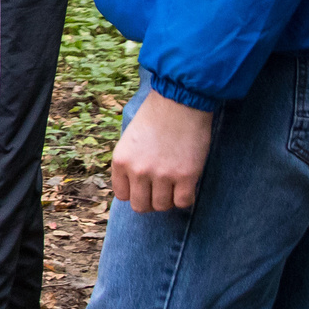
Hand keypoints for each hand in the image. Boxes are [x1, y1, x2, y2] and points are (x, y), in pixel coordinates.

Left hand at [111, 88, 212, 212]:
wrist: (179, 101)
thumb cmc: (156, 117)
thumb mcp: (130, 140)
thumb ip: (130, 163)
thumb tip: (135, 187)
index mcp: (120, 161)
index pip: (122, 195)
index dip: (135, 193)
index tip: (145, 187)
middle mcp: (138, 171)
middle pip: (141, 205)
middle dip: (151, 201)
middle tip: (161, 190)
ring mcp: (161, 175)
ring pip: (162, 206)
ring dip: (169, 200)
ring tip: (175, 186)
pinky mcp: (185, 176)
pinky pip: (183, 202)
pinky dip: (185, 198)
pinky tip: (187, 186)